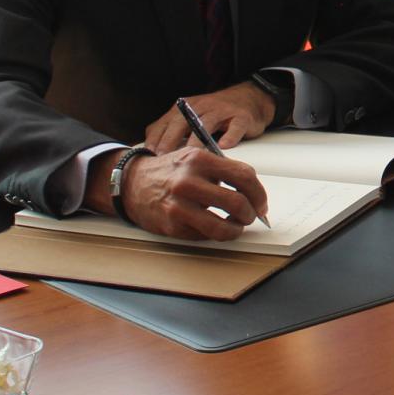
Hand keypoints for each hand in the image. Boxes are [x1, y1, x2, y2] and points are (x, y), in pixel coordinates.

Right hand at [115, 147, 268, 239]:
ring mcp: (179, 205)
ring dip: (236, 230)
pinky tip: (213, 226)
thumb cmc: (170, 172)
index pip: (244, 176)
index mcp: (200, 160)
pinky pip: (205, 235)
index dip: (259, 193)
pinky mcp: (172, 224)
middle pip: (237, 202)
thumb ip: (223, 170)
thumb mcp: (195, 159)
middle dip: (251, 214)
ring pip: (223, 227)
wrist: (133, 183)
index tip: (261, 203)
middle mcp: (189, 181)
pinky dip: (215, 234)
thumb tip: (253, 192)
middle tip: (251, 216)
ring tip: (236, 226)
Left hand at [141, 81, 276, 153]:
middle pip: (181, 123)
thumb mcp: (190, 117)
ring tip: (190, 157)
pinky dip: (230, 137)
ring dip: (197, 141)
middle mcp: (200, 106)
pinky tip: (224, 148)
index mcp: (184, 108)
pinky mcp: (241, 117)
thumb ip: (170, 130)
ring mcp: (221, 111)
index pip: (164, 123)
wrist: (249, 99)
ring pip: (206, 125)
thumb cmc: (215, 114)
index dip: (155, 140)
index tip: (147, 159)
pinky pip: (235, 127)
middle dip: (170, 141)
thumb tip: (148, 151)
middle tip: (164, 160)